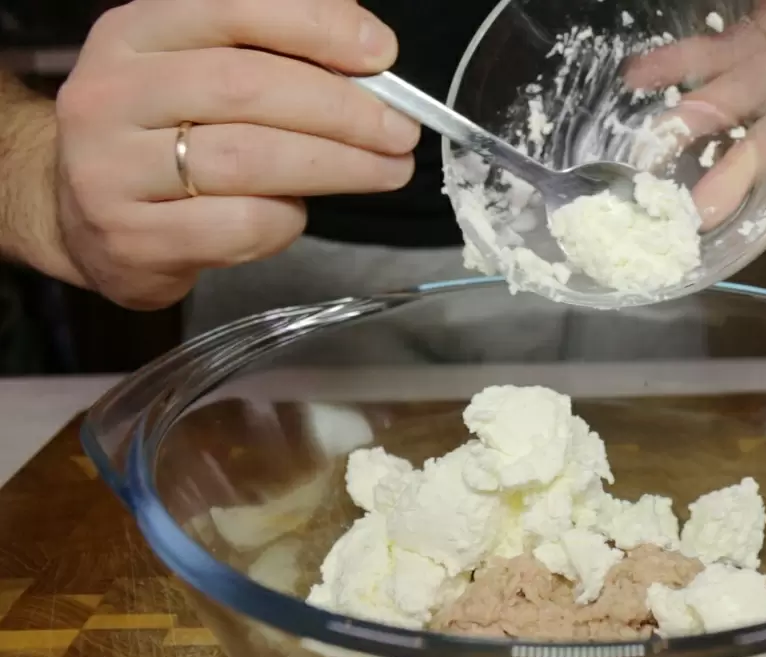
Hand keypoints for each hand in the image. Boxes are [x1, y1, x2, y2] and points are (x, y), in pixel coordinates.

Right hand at [54, 0, 419, 308]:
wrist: (80, 216)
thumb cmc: (164, 135)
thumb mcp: (198, 69)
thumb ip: (272, 53)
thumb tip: (369, 52)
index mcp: (134, 34)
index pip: (231, 8)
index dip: (315, 25)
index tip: (380, 52)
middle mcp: (112, 94)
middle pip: (246, 88)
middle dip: (342, 110)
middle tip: (400, 131)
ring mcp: (112, 170)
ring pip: (248, 160)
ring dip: (337, 166)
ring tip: (387, 169)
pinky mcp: (134, 238)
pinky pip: (239, 225)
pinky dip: (287, 218)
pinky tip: (298, 212)